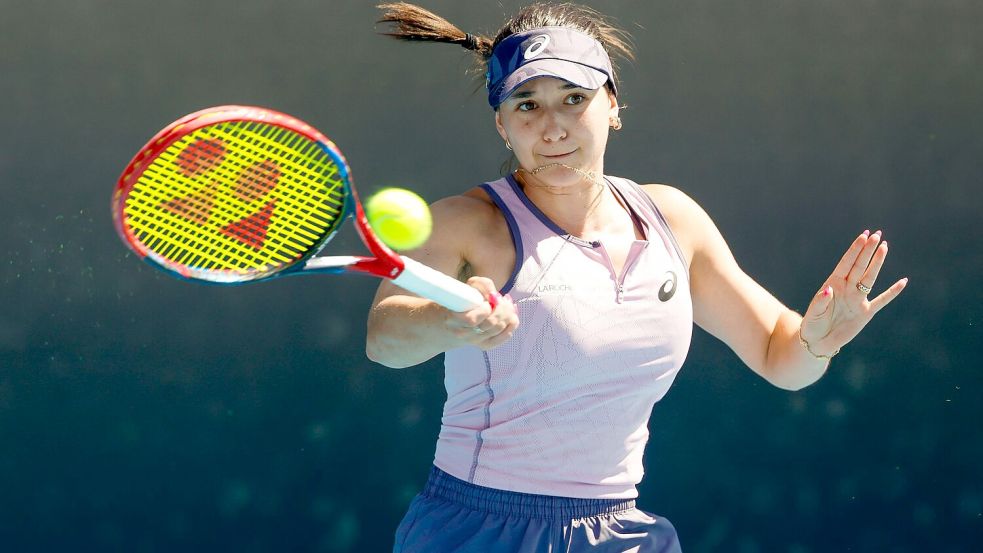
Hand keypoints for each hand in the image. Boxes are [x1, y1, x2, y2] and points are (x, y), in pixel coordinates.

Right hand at [444, 277, 519, 349]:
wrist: (451, 324)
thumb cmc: (461, 302)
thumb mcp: (467, 288)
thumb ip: (482, 285)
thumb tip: (494, 294)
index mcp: (453, 319)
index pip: (472, 320)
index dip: (484, 309)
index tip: (486, 302)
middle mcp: (464, 334)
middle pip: (490, 324)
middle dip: (501, 309)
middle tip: (500, 300)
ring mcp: (475, 341)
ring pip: (499, 329)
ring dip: (508, 314)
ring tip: (506, 304)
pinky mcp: (486, 345)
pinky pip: (505, 336)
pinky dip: (512, 324)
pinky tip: (511, 315)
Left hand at [800, 230, 908, 355]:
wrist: (818, 341)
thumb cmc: (812, 324)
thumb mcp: (813, 313)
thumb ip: (820, 301)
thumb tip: (828, 290)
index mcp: (833, 284)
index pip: (846, 263)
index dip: (854, 250)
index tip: (863, 236)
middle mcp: (847, 289)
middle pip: (859, 266)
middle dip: (867, 250)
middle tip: (877, 234)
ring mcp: (857, 300)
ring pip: (870, 278)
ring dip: (877, 263)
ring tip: (884, 247)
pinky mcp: (865, 313)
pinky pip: (882, 301)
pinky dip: (892, 292)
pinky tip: (903, 282)